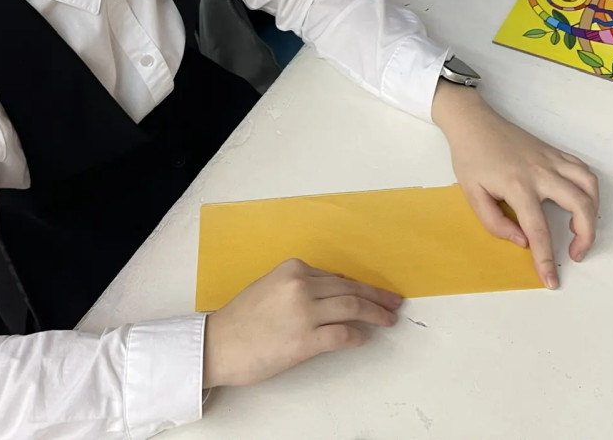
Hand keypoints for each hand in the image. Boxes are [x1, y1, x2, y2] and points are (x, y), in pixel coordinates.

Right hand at [202, 258, 401, 387]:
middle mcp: (301, 285)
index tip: (373, 292)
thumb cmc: (241, 319)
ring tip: (388, 319)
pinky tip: (364, 338)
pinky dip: (357, 335)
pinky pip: (342, 334)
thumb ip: (300, 285)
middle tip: (394, 302)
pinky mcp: (305, 340)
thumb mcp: (270, 287)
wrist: (218, 344)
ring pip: (352, 307)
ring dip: (375, 313)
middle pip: (350, 289)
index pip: (336, 276)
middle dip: (376, 296)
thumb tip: (334, 289)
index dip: (359, 286)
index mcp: (292, 269)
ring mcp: (304, 312)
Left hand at [431, 83, 598, 289]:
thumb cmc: (471, 158)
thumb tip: (522, 241)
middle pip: (580, 206)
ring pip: (590, 185)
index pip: (539, 230)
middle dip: (586, 236)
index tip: (552, 281)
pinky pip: (583, 170)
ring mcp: (552, 160)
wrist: (473, 122)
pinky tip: (580, 201)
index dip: (546, 260)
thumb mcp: (472, 194)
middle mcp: (541, 172)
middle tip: (575, 254)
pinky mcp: (555, 152)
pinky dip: (589, 189)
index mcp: (518, 186)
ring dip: (593, 211)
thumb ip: (495, 222)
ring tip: (580, 228)